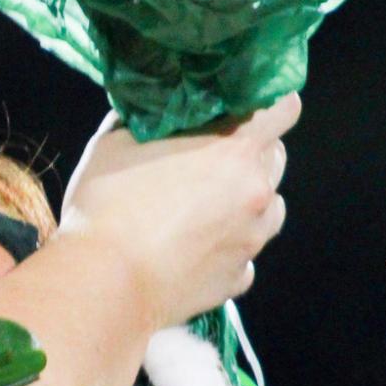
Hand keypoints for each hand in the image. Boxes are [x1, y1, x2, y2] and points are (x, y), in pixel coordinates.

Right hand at [53, 94, 298, 330]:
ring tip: (212, 204)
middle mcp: (255, 194)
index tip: (261, 103)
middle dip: (254, 152)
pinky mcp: (237, 278)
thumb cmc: (107, 205)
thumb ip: (145, 120)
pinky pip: (246, 255)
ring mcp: (251, 241)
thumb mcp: (116, 142)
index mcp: (234, 151)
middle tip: (218, 154)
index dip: (273, 103)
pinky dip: (230, 247)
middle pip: (275, 159)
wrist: (104, 282)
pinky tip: (199, 248)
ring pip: (270, 209)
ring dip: (250, 200)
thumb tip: (148, 110)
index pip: (281, 112)